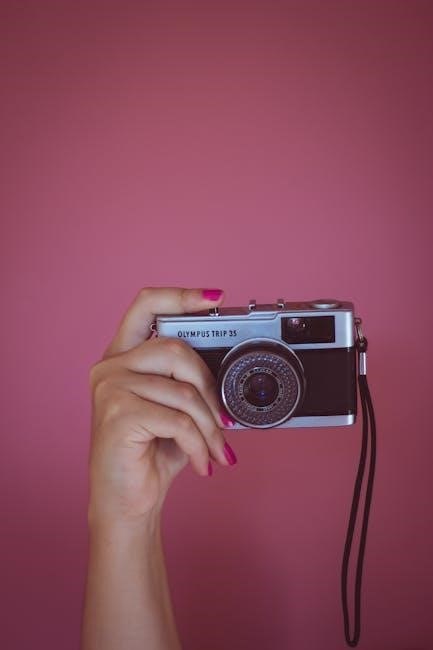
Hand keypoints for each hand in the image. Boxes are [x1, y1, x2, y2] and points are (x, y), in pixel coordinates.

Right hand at [88, 287, 236, 527]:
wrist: (127, 501)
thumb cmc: (151, 453)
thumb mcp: (176, 410)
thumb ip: (189, 382)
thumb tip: (229, 376)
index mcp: (125, 357)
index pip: (147, 305)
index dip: (181, 296)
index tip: (215, 298)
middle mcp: (111, 366)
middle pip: (177, 349)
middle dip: (210, 388)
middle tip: (224, 421)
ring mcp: (110, 387)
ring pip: (183, 391)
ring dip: (210, 427)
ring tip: (215, 450)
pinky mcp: (117, 413)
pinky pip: (177, 420)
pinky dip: (199, 444)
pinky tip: (202, 463)